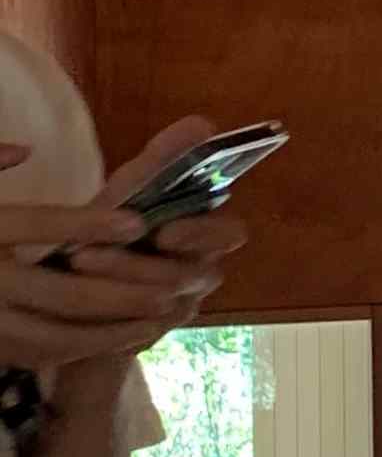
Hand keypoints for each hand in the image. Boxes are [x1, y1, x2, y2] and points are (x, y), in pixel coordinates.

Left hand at [0, 122, 244, 371]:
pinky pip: (138, 326)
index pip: (231, 235)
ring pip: (162, 299)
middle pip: (195, 275)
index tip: (164, 233)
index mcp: (207, 234)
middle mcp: (202, 272)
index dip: (202, 235)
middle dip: (145, 266)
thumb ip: (165, 160)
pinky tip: (79, 291)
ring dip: (115, 279)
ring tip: (76, 261)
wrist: (83, 285)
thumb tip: (203, 124)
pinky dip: (106, 306)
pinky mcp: (153, 332)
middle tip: (93, 254)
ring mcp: (181, 305)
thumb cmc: (113, 228)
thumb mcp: (132, 190)